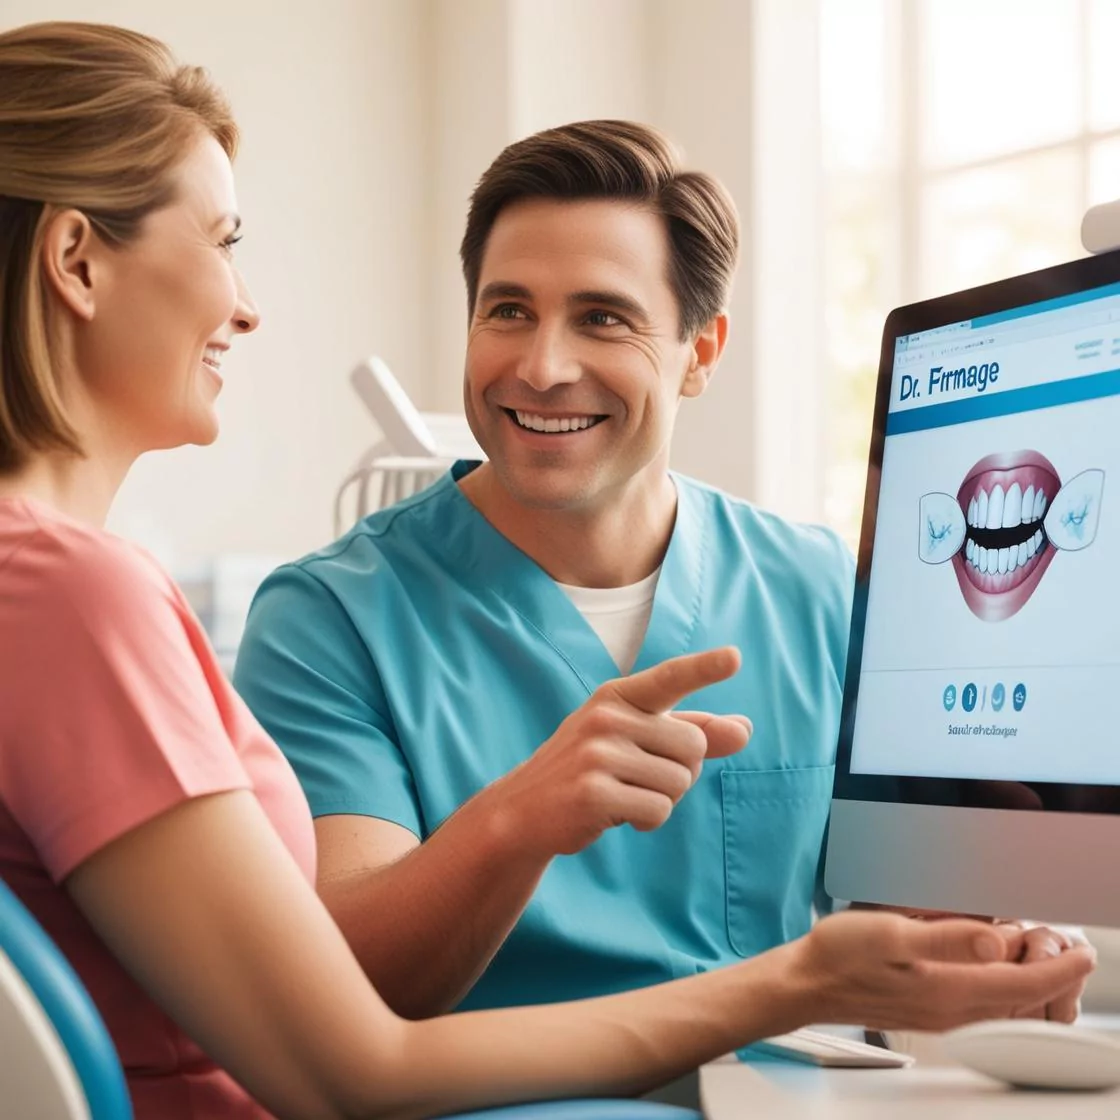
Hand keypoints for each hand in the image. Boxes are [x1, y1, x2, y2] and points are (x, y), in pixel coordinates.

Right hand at [487, 647, 750, 856]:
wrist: (524, 809)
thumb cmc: (592, 768)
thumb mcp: (637, 739)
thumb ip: (691, 731)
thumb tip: (745, 729)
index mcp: (618, 696)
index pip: (669, 678)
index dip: (705, 669)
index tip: (735, 657)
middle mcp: (607, 717)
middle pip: (695, 747)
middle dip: (681, 772)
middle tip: (637, 776)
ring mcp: (597, 754)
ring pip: (680, 783)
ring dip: (663, 799)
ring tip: (622, 794)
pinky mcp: (593, 794)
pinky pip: (659, 811)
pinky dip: (647, 822)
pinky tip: (617, 814)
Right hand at [785, 911, 1095, 1031]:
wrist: (807, 983)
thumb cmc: (841, 954)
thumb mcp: (891, 931)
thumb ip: (946, 936)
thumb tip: (996, 940)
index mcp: (950, 988)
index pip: (1025, 984)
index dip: (1061, 968)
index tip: (1085, 952)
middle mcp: (953, 1009)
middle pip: (1023, 1000)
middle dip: (1052, 975)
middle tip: (1066, 944)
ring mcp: (941, 1013)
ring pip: (1006, 1005)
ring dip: (1029, 981)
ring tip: (1035, 949)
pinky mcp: (928, 1009)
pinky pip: (983, 1005)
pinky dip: (1004, 987)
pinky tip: (993, 963)